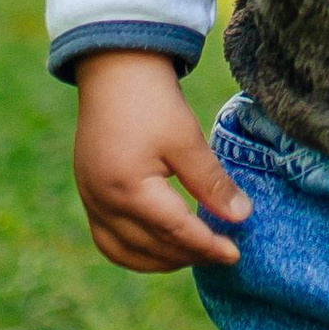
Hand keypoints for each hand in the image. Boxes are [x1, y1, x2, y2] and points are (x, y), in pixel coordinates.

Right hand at [72, 50, 249, 272]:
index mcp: (128, 188)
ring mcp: (90, 200)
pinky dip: (135, 252)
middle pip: (152, 246)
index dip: (207, 245)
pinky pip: (108, 241)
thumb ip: (211, 183)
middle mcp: (103, 202)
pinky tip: (160, 248)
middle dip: (189, 255)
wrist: (114, 69)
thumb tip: (240, 217)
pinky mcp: (88, 195)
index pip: (175, 231)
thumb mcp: (186, 139)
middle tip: (222, 252)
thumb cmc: (152, 100)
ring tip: (195, 254)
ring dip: (162, 260)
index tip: (235, 253)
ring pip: (126, 252)